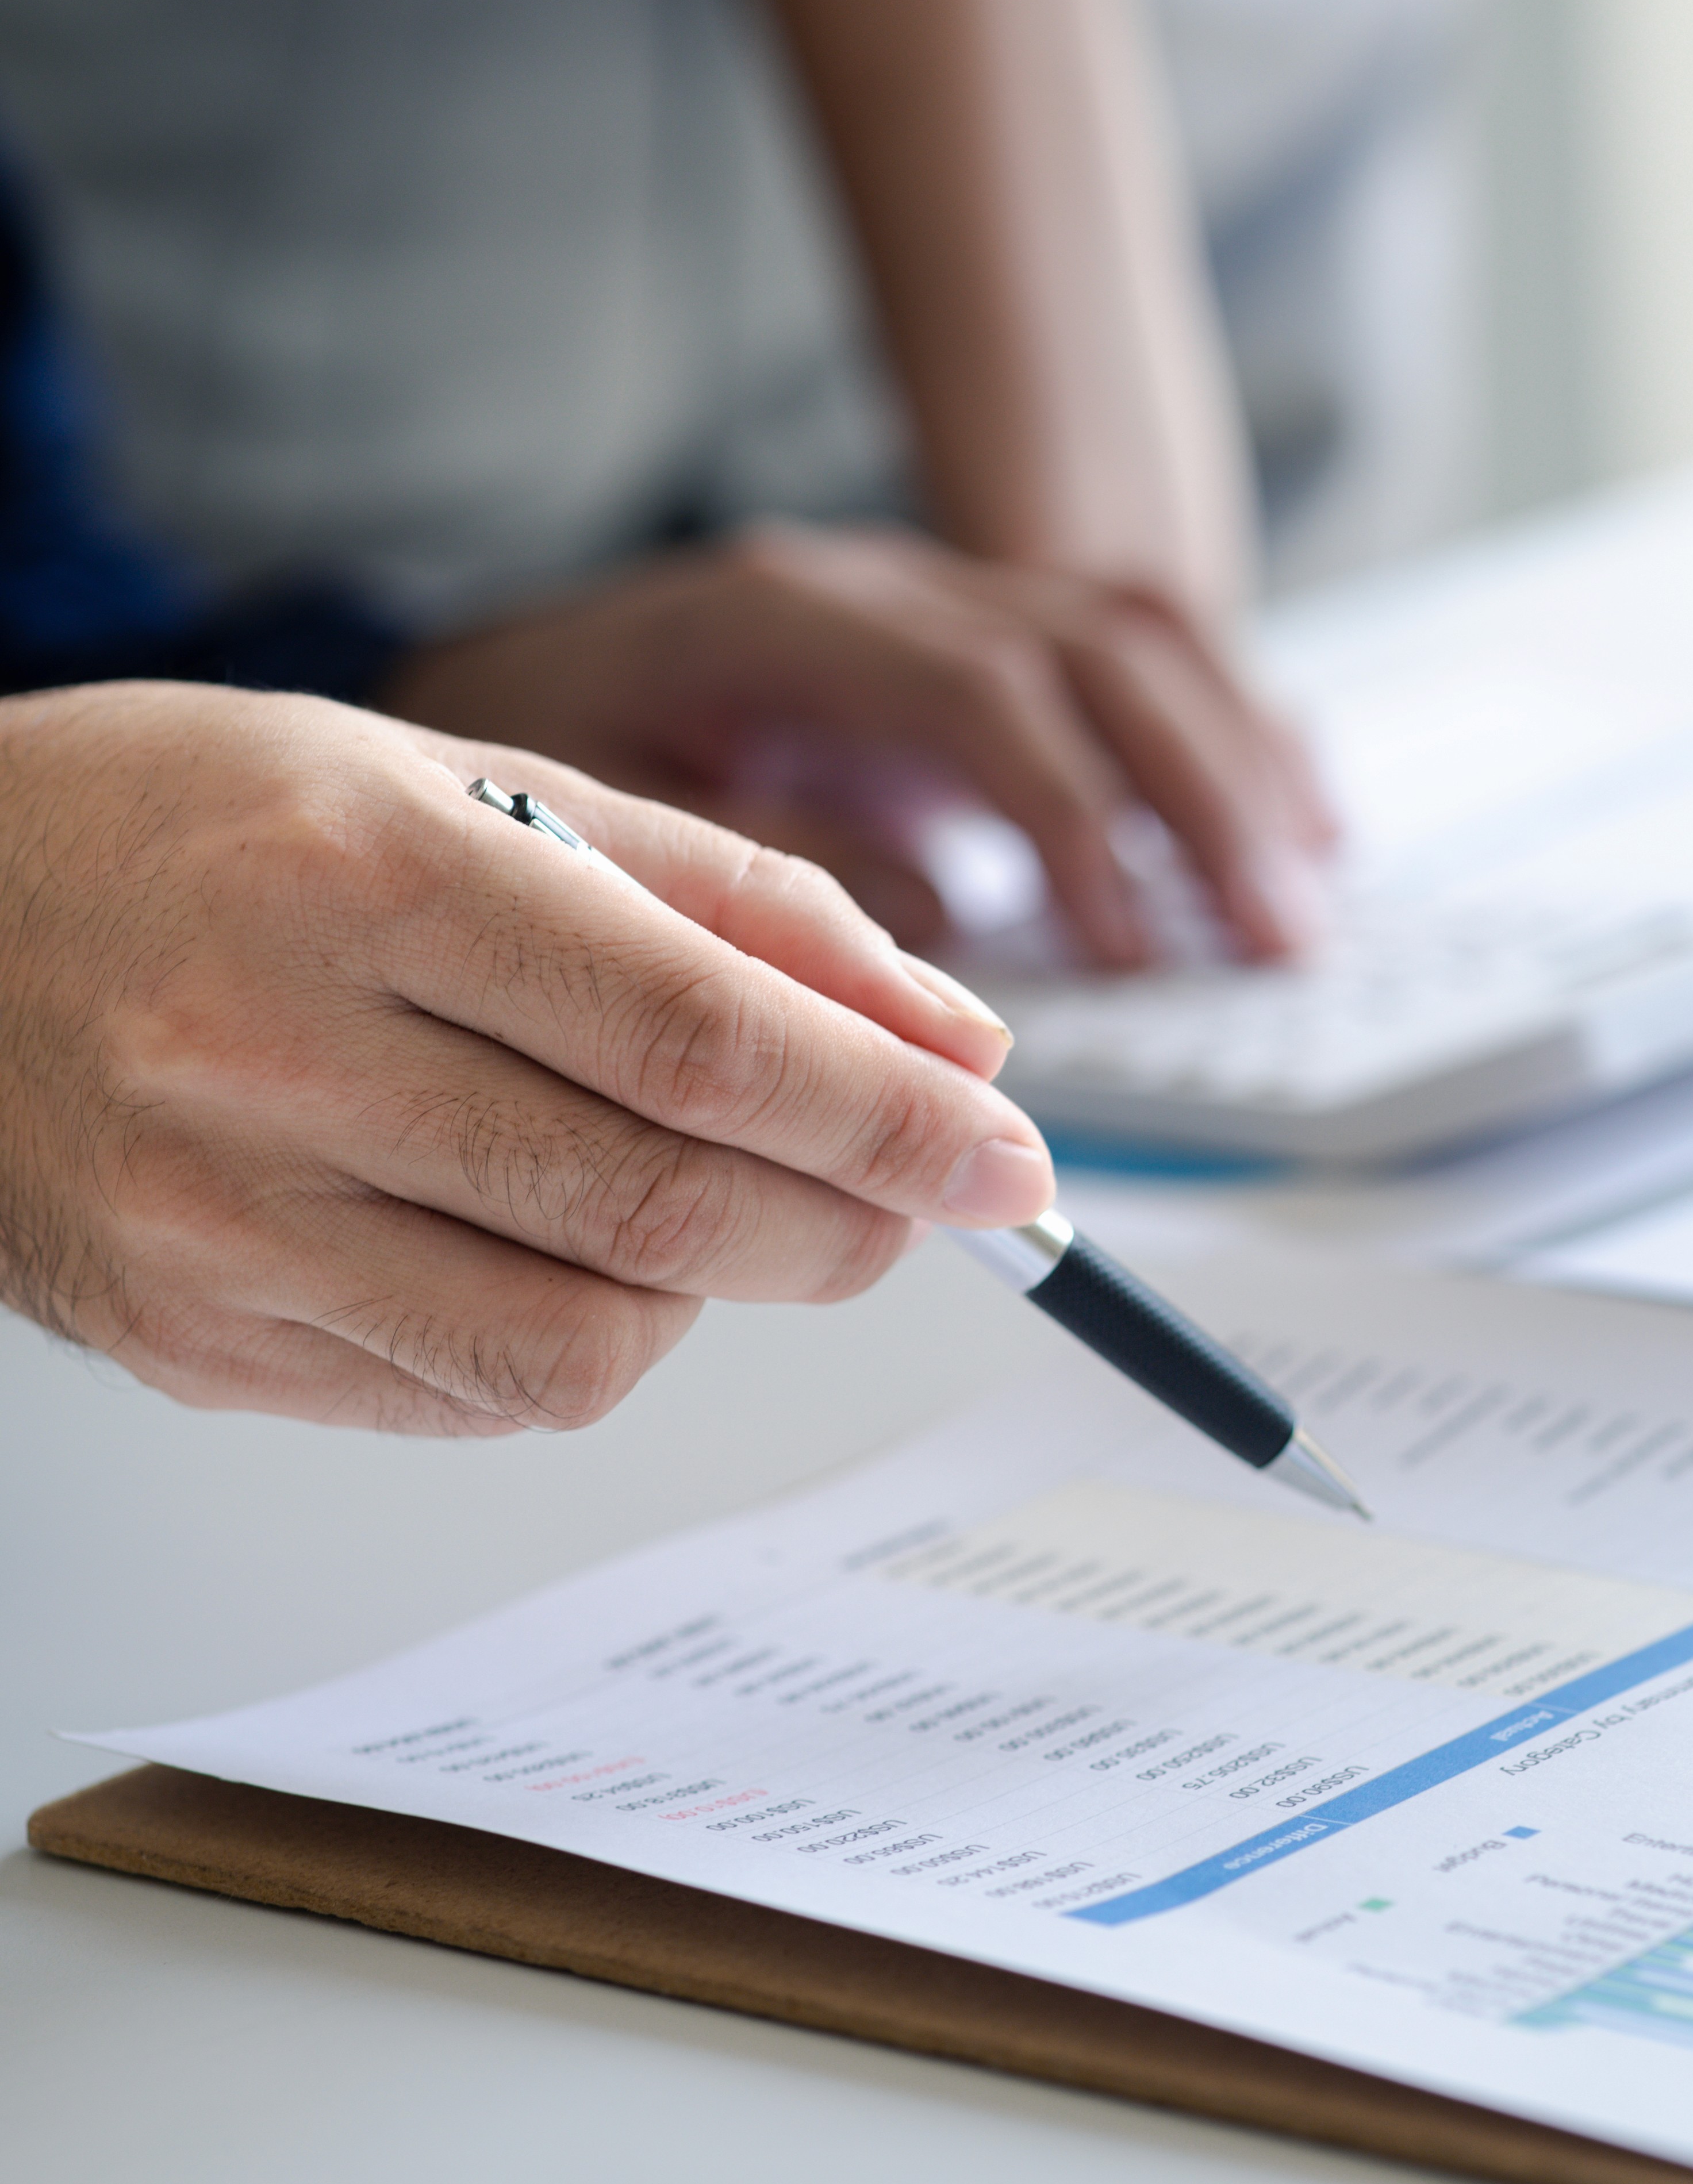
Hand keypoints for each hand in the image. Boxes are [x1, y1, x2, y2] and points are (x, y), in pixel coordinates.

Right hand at [0, 681, 1053, 1431]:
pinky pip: (470, 1397)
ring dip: (708, 1293)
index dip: (889, 1117)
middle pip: (658, 1205)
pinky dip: (571, 1339)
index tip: (1008, 1157)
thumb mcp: (461, 786)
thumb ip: (727, 904)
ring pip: (579, 1343)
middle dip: (844, 1220)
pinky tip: (545, 1242)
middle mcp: (272, 1054)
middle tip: (920, 1196)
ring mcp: (217, 1224)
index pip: (697, 1038)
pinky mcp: (193, 1345)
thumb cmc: (198, 828)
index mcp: (358, 872)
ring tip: (697, 1198)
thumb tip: (946, 1034)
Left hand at [382, 527, 1336, 970]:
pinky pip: (1134, 653)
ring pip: (1136, 639)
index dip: (1072, 821)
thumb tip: (932, 943)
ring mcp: (938, 592)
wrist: (500, 668)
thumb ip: (754, 872)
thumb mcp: (600, 817)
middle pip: (1096, 647)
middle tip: (1277, 934)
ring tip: (1302, 898)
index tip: (1130, 949)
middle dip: (1203, 793)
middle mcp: (881, 581)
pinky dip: (1226, 730)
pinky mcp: (975, 632)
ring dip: (1236, 766)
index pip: (978, 695)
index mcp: (783, 617)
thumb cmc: (541, 753)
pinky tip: (1295, 810)